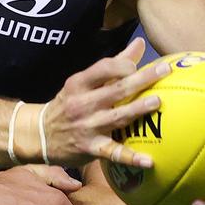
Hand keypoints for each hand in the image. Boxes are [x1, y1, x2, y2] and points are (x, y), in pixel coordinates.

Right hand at [24, 37, 169, 168]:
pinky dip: (130, 157)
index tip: (138, 64)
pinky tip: (149, 160)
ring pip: (116, 117)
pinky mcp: (91, 149)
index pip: (103, 68)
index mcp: (79, 83)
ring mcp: (86, 127)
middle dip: (141, 79)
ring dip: (137, 110)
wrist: (39, 135)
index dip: (122, 64)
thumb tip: (140, 44)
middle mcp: (82, 104)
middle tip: (164, 71)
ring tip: (157, 102)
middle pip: (115, 90)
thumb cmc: (68, 104)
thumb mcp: (82, 82)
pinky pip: (113, 153)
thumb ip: (113, 65)